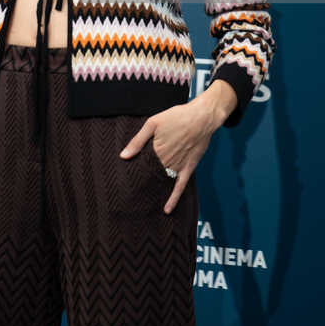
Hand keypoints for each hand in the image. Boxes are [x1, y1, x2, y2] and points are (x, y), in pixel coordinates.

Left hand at [119, 81, 237, 213]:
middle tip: (132, 191)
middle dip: (143, 180)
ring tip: (144, 200)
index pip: (141, 165)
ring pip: (163, 180)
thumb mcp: (153, 123)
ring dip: (155, 189)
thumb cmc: (177, 116)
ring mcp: (178, 166)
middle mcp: (166, 161)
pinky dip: (174, 199)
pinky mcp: (189, 168)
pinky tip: (167, 209)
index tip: (125, 179)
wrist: (201, 117)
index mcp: (155, 150)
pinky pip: (180, 186)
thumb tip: (123, 156)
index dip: (134, 170)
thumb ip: (137, 140)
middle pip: (151, 174)